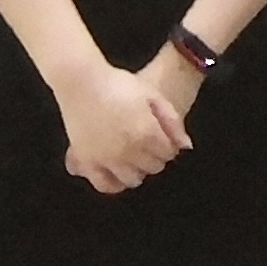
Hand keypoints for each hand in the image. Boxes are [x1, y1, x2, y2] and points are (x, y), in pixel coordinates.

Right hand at [54, 56, 188, 195]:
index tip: (161, 138)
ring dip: (137, 170)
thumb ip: (172, 121)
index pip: (168, 153)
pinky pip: (104, 184)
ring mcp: (106, 158)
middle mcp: (128, 150)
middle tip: (146, 144)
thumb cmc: (118, 83)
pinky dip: (114, 184)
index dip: (167, 146)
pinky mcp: (86, 161)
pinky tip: (117, 173)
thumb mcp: (152, 94)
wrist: (81, 81)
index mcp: (146, 132)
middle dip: (154, 157)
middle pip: (153, 167)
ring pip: (132, 179)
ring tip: (132, 156)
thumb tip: (185, 146)